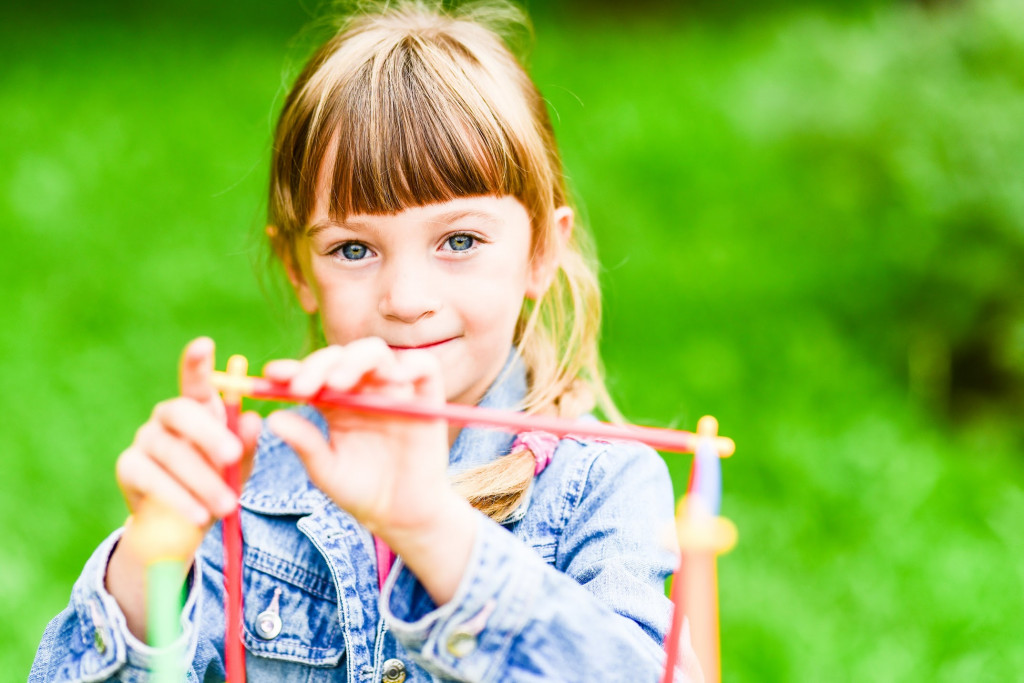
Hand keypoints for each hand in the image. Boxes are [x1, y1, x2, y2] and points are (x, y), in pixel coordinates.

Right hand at [115, 337, 261, 528]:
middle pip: (182, 413)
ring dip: (202, 480)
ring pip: (171, 453)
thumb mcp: (240, 465)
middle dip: (210, 434)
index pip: (195, 380)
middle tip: (233, 456)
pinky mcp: (128, 467)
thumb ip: (246, 444)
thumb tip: (256, 420)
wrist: (186, 522)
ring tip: (228, 505)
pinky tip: (200, 516)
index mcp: (197, 407)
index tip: (205, 344)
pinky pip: (151, 479)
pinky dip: (179, 498)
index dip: (197, 363)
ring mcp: (144, 439)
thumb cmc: (219, 480)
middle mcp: (166, 416)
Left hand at [264, 337, 456, 536]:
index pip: (313, 374)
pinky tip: (392, 378)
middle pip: (342, 357)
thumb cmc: (361, 493)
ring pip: (377, 354)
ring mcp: (394, 392)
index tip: (272, 375)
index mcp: (336, 403)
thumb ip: (305, 443)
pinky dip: (411, 365)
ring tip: (338, 384)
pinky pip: (425, 368)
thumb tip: (272, 419)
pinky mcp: (427, 400)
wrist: (401, 516)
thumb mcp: (326, 470)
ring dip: (355, 360)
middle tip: (303, 387)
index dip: (293, 369)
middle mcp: (364, 391)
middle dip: (319, 365)